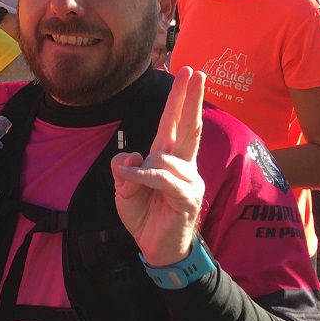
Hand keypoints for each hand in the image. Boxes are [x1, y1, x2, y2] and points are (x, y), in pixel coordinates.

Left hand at [111, 67, 205, 266]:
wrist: (157, 249)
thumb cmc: (144, 214)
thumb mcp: (124, 189)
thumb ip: (125, 170)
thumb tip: (131, 158)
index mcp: (167, 157)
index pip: (173, 122)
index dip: (180, 98)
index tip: (187, 72)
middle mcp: (182, 164)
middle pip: (187, 126)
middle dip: (189, 98)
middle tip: (195, 71)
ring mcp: (188, 180)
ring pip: (162, 157)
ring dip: (140, 171)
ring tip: (132, 188)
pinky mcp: (187, 197)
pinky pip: (161, 178)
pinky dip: (143, 178)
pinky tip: (131, 182)